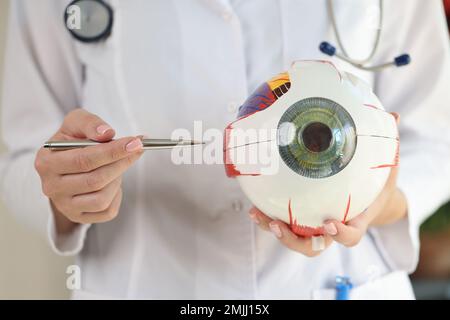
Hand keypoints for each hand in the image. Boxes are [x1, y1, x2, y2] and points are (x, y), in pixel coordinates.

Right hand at [35, 109, 143, 234]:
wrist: (66, 164)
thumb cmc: (72, 142)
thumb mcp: (75, 123)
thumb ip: (89, 123)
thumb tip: (106, 133)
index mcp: (46, 162)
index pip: (84, 160)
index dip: (113, 151)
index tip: (135, 143)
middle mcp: (52, 187)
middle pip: (95, 180)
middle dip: (121, 163)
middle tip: (137, 149)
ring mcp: (65, 205)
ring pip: (102, 199)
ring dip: (117, 179)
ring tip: (117, 165)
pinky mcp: (79, 217)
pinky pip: (107, 212)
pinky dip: (117, 196)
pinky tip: (113, 182)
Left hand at [249, 113, 406, 256]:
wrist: (368, 198)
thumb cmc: (376, 184)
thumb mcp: (386, 166)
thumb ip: (388, 147)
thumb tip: (394, 116)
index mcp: (356, 220)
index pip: (351, 236)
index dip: (341, 234)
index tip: (330, 223)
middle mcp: (332, 228)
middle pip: (313, 246)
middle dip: (294, 240)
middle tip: (278, 225)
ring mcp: (315, 227)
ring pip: (294, 239)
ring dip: (274, 230)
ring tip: (258, 214)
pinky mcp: (301, 220)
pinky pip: (284, 224)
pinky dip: (268, 219)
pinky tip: (254, 206)